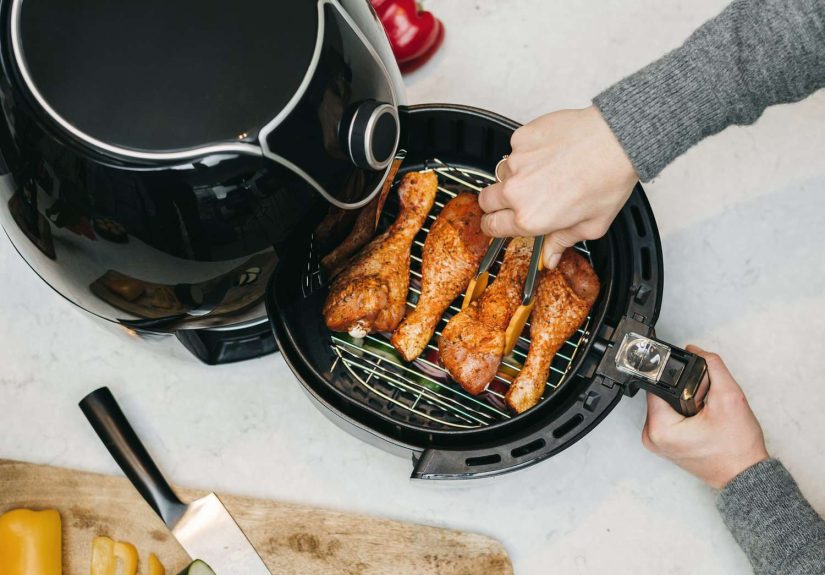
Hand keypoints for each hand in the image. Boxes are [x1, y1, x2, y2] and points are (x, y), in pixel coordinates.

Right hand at [478, 106, 637, 267]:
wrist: (616, 140)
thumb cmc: (607, 180)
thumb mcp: (591, 226)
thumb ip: (562, 242)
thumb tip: (550, 257)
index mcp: (530, 218)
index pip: (492, 226)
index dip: (493, 226)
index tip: (496, 222)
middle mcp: (517, 191)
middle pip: (485, 200)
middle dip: (496, 203)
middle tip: (516, 199)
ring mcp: (516, 162)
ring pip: (501, 173)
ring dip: (514, 176)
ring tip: (542, 172)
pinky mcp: (521, 138)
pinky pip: (515, 149)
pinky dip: (527, 152)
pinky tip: (549, 153)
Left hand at [642, 345, 768, 488]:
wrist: (745, 475)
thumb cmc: (738, 449)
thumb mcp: (730, 397)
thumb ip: (712, 367)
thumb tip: (696, 351)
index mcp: (660, 428)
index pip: (658, 385)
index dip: (679, 378)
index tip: (697, 385)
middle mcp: (652, 437)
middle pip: (662, 394)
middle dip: (685, 392)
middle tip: (706, 404)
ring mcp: (657, 442)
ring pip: (666, 404)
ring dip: (685, 402)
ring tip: (705, 413)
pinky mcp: (664, 443)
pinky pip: (669, 417)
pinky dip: (684, 413)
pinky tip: (701, 420)